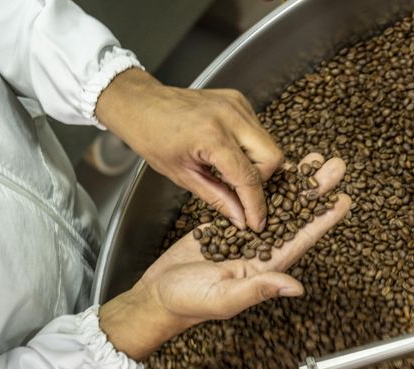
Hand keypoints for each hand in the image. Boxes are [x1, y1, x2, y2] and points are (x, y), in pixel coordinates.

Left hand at [95, 68, 283, 230]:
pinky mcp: (238, 100)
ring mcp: (237, 105)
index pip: (249, 177)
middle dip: (262, 179)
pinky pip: (259, 131)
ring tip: (232, 170)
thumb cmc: (152, 138)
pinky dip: (251, 147)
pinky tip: (230, 151)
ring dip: (257, 164)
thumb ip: (217, 198)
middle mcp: (230, 117)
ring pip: (269, 144)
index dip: (256, 205)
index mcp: (212, 136)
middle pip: (273, 157)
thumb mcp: (182, 175)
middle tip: (241, 189)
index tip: (257, 222)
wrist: (140, 103)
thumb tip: (241, 219)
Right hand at [99, 154, 349, 359]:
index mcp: (267, 265)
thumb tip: (295, 287)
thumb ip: (258, 290)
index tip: (344, 199)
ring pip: (277, 202)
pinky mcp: (228, 224)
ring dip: (295, 182)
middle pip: (297, 214)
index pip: (302, 238)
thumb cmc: (189, 302)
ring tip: (314, 159)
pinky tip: (275, 166)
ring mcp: (246, 235)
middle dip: (316, 190)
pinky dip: (264, 183)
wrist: (158, 294)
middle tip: (336, 165)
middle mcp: (262, 248)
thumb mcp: (225, 297)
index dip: (324, 219)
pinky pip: (251, 199)